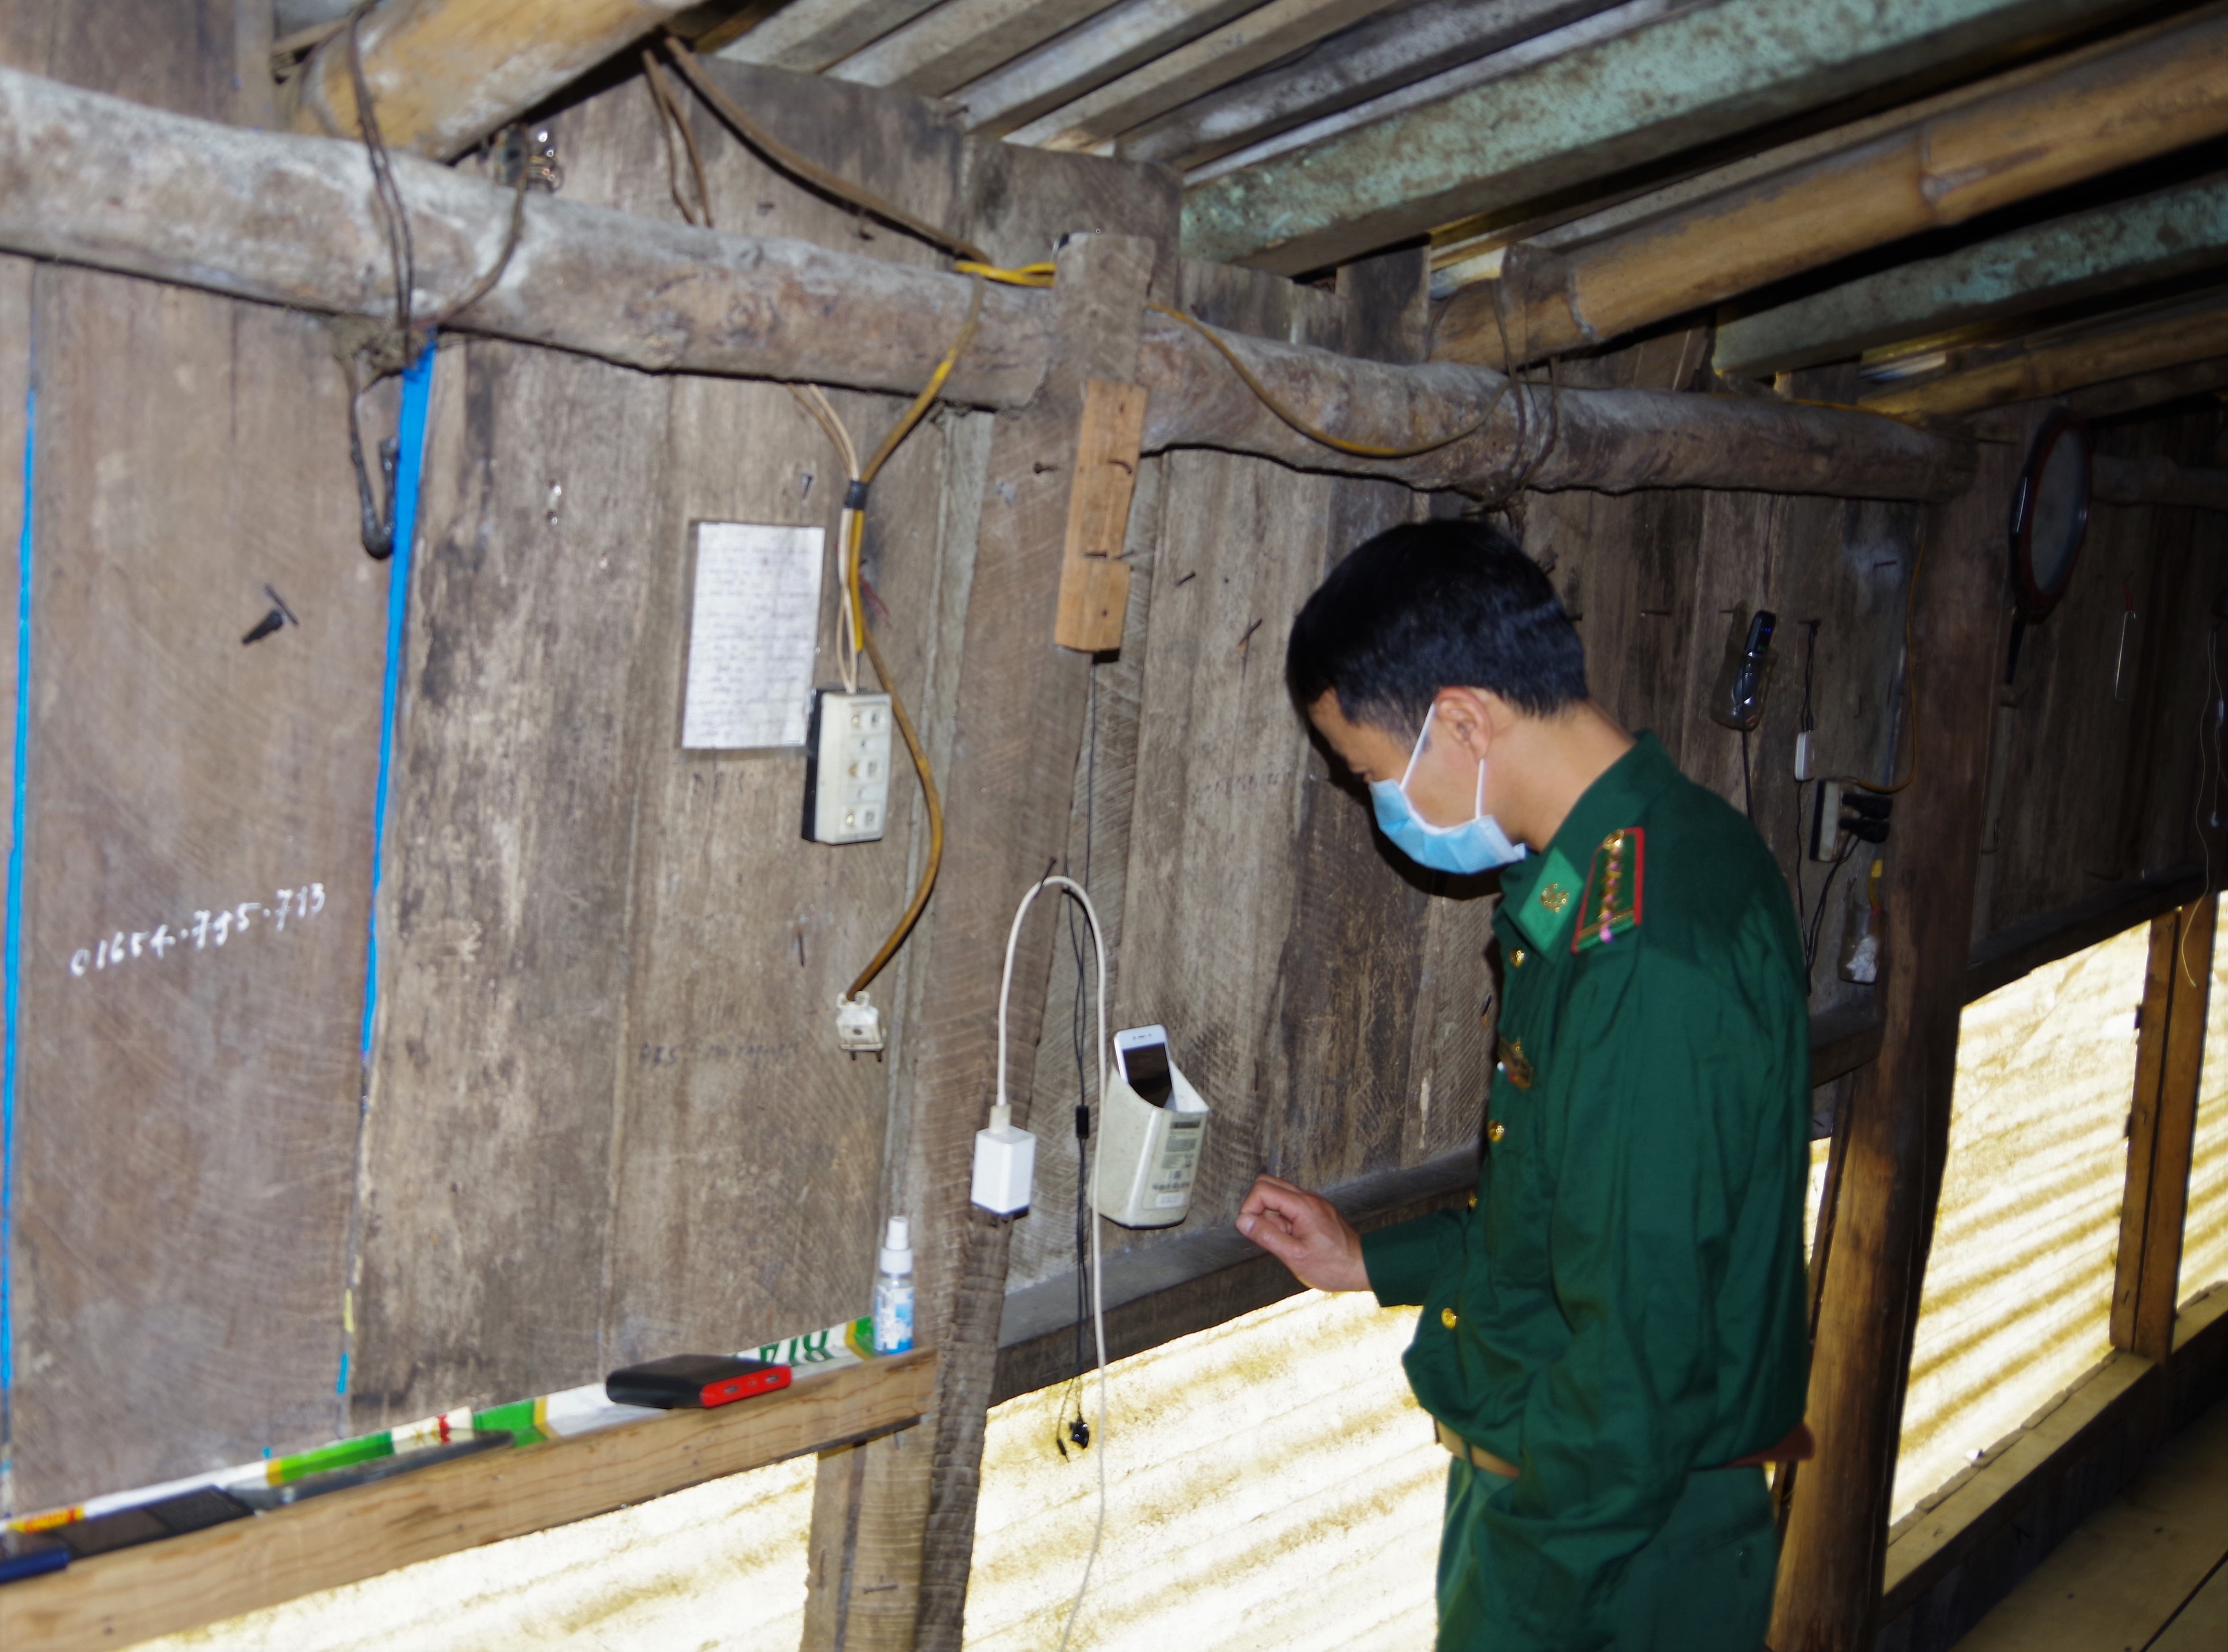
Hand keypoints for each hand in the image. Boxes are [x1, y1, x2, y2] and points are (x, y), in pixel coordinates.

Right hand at [1236, 1174, 1368, 1292]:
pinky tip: (1294, 1239)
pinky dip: (1285, 1218)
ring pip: (1279, 1194)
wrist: (1363, 1268)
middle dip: (1258, 1207)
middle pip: (1268, 1183)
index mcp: (1303, 1206)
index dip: (1249, 1208)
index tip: (1253, 1230)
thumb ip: (1267, 1236)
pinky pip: (1292, 1205)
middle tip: (1267, 1233)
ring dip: (1272, 1214)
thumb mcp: (1294, 1256)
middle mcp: (1309, 1198)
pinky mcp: (1317, 1210)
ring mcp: (1314, 1202)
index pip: (1262, 1189)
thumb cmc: (1333, 1266)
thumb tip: (1243, 1221)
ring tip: (1285, 1239)